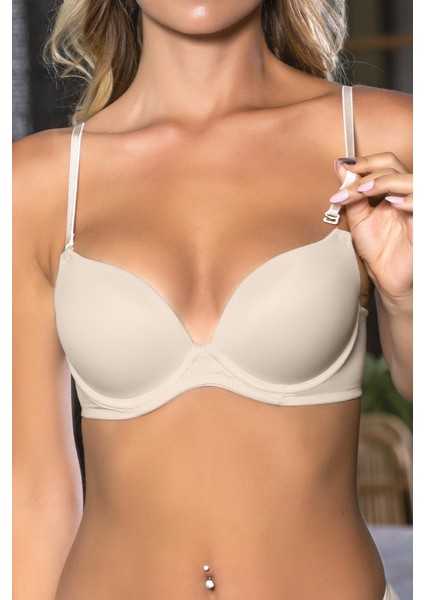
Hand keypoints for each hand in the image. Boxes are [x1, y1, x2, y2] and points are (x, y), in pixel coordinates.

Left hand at [330, 153, 411, 300]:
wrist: (387, 277)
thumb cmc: (378, 250)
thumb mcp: (359, 219)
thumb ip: (351, 195)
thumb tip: (341, 168)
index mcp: (392, 191)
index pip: (385, 163)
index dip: (365, 162)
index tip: (344, 168)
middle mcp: (406, 194)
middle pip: (394, 166)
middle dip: (369, 172)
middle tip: (350, 187)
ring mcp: (416, 207)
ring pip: (410, 179)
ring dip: (384, 181)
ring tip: (363, 191)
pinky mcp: (421, 222)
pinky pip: (420, 203)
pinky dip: (409, 199)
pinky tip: (392, 203)